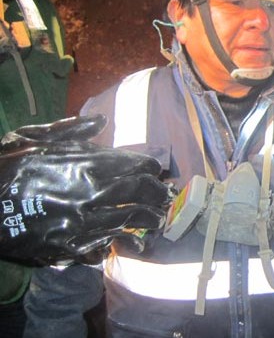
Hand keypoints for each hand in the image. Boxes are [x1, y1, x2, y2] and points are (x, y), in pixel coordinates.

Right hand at [0, 115, 172, 265]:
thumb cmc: (4, 168)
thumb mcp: (33, 139)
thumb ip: (71, 131)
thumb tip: (101, 121)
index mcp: (81, 162)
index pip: (132, 164)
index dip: (149, 168)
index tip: (155, 170)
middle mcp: (87, 191)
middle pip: (138, 192)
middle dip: (157, 193)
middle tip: (165, 195)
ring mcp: (79, 221)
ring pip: (127, 219)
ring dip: (146, 219)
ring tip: (156, 219)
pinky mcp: (67, 245)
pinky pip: (103, 243)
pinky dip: (118, 239)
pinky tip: (126, 237)